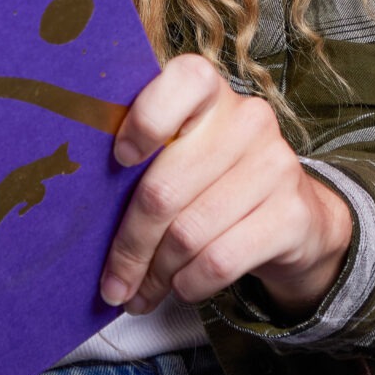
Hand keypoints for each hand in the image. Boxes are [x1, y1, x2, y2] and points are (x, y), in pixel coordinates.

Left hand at [100, 57, 352, 321]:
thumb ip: (142, 159)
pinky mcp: (291, 214)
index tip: (119, 160)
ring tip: (144, 290)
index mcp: (210, 91)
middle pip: (164, 189)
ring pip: (188, 234)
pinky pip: (220, 260)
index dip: (143, 121)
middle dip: (130, 246)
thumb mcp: (182, 153)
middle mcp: (247, 120)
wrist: (294, 216)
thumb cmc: (215, 181)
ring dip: (157, 273)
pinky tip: (182, 286)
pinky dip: (190, 283)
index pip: (181, 83)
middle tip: (114, 281)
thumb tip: (80, 209)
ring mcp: (275, 165)